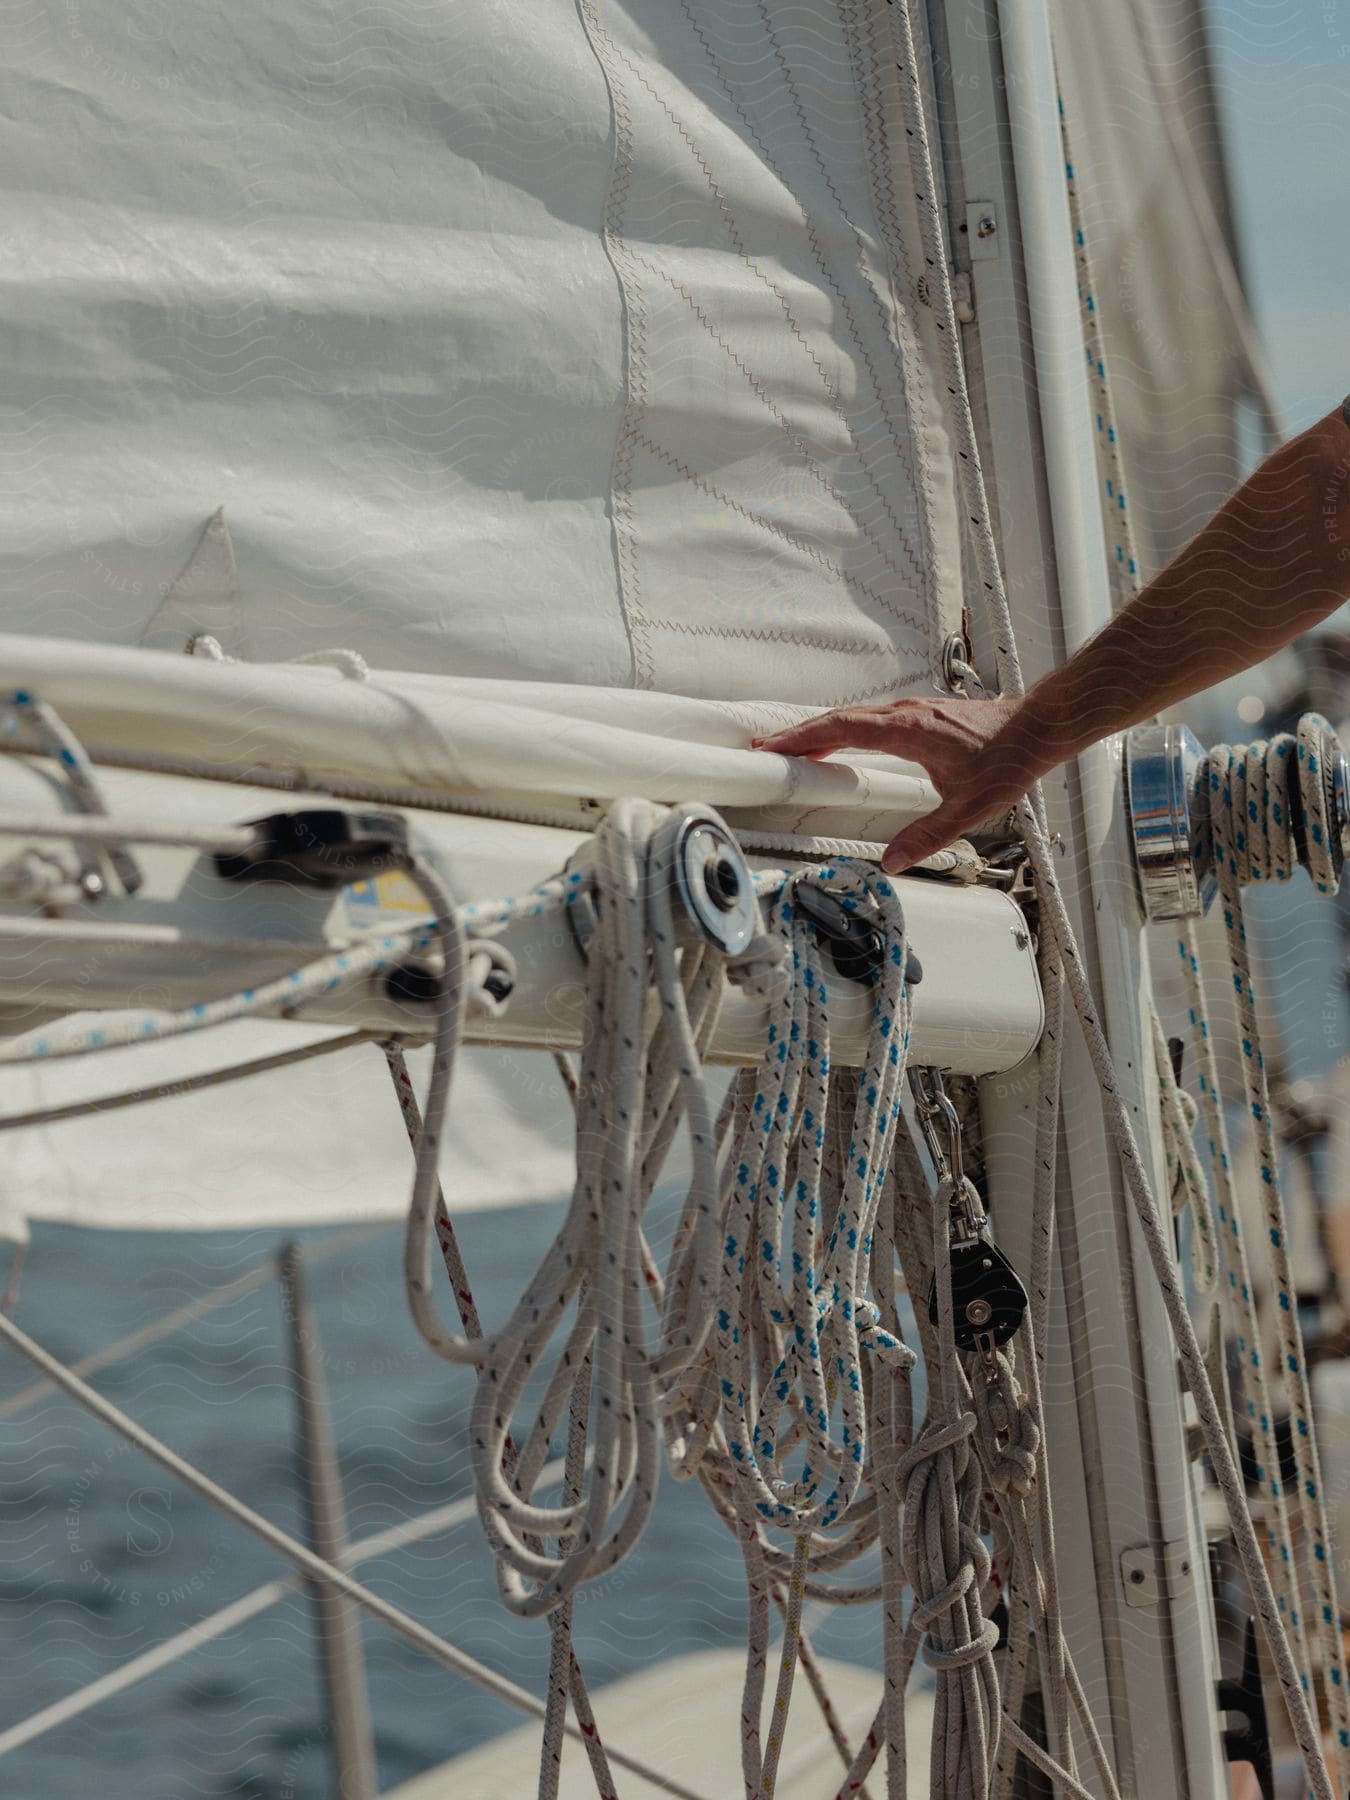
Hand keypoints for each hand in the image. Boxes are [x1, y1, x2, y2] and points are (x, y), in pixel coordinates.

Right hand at [752, 696, 1037, 872]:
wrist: (1038, 727)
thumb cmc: (1007, 760)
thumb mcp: (968, 807)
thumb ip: (928, 836)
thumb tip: (892, 861)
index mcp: (908, 730)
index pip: (842, 728)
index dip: (804, 737)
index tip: (773, 746)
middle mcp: (905, 714)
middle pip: (839, 719)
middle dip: (800, 734)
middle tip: (765, 748)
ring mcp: (912, 712)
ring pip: (854, 717)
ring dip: (820, 731)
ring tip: (792, 747)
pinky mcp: (919, 716)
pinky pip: (869, 720)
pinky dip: (843, 730)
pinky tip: (838, 743)